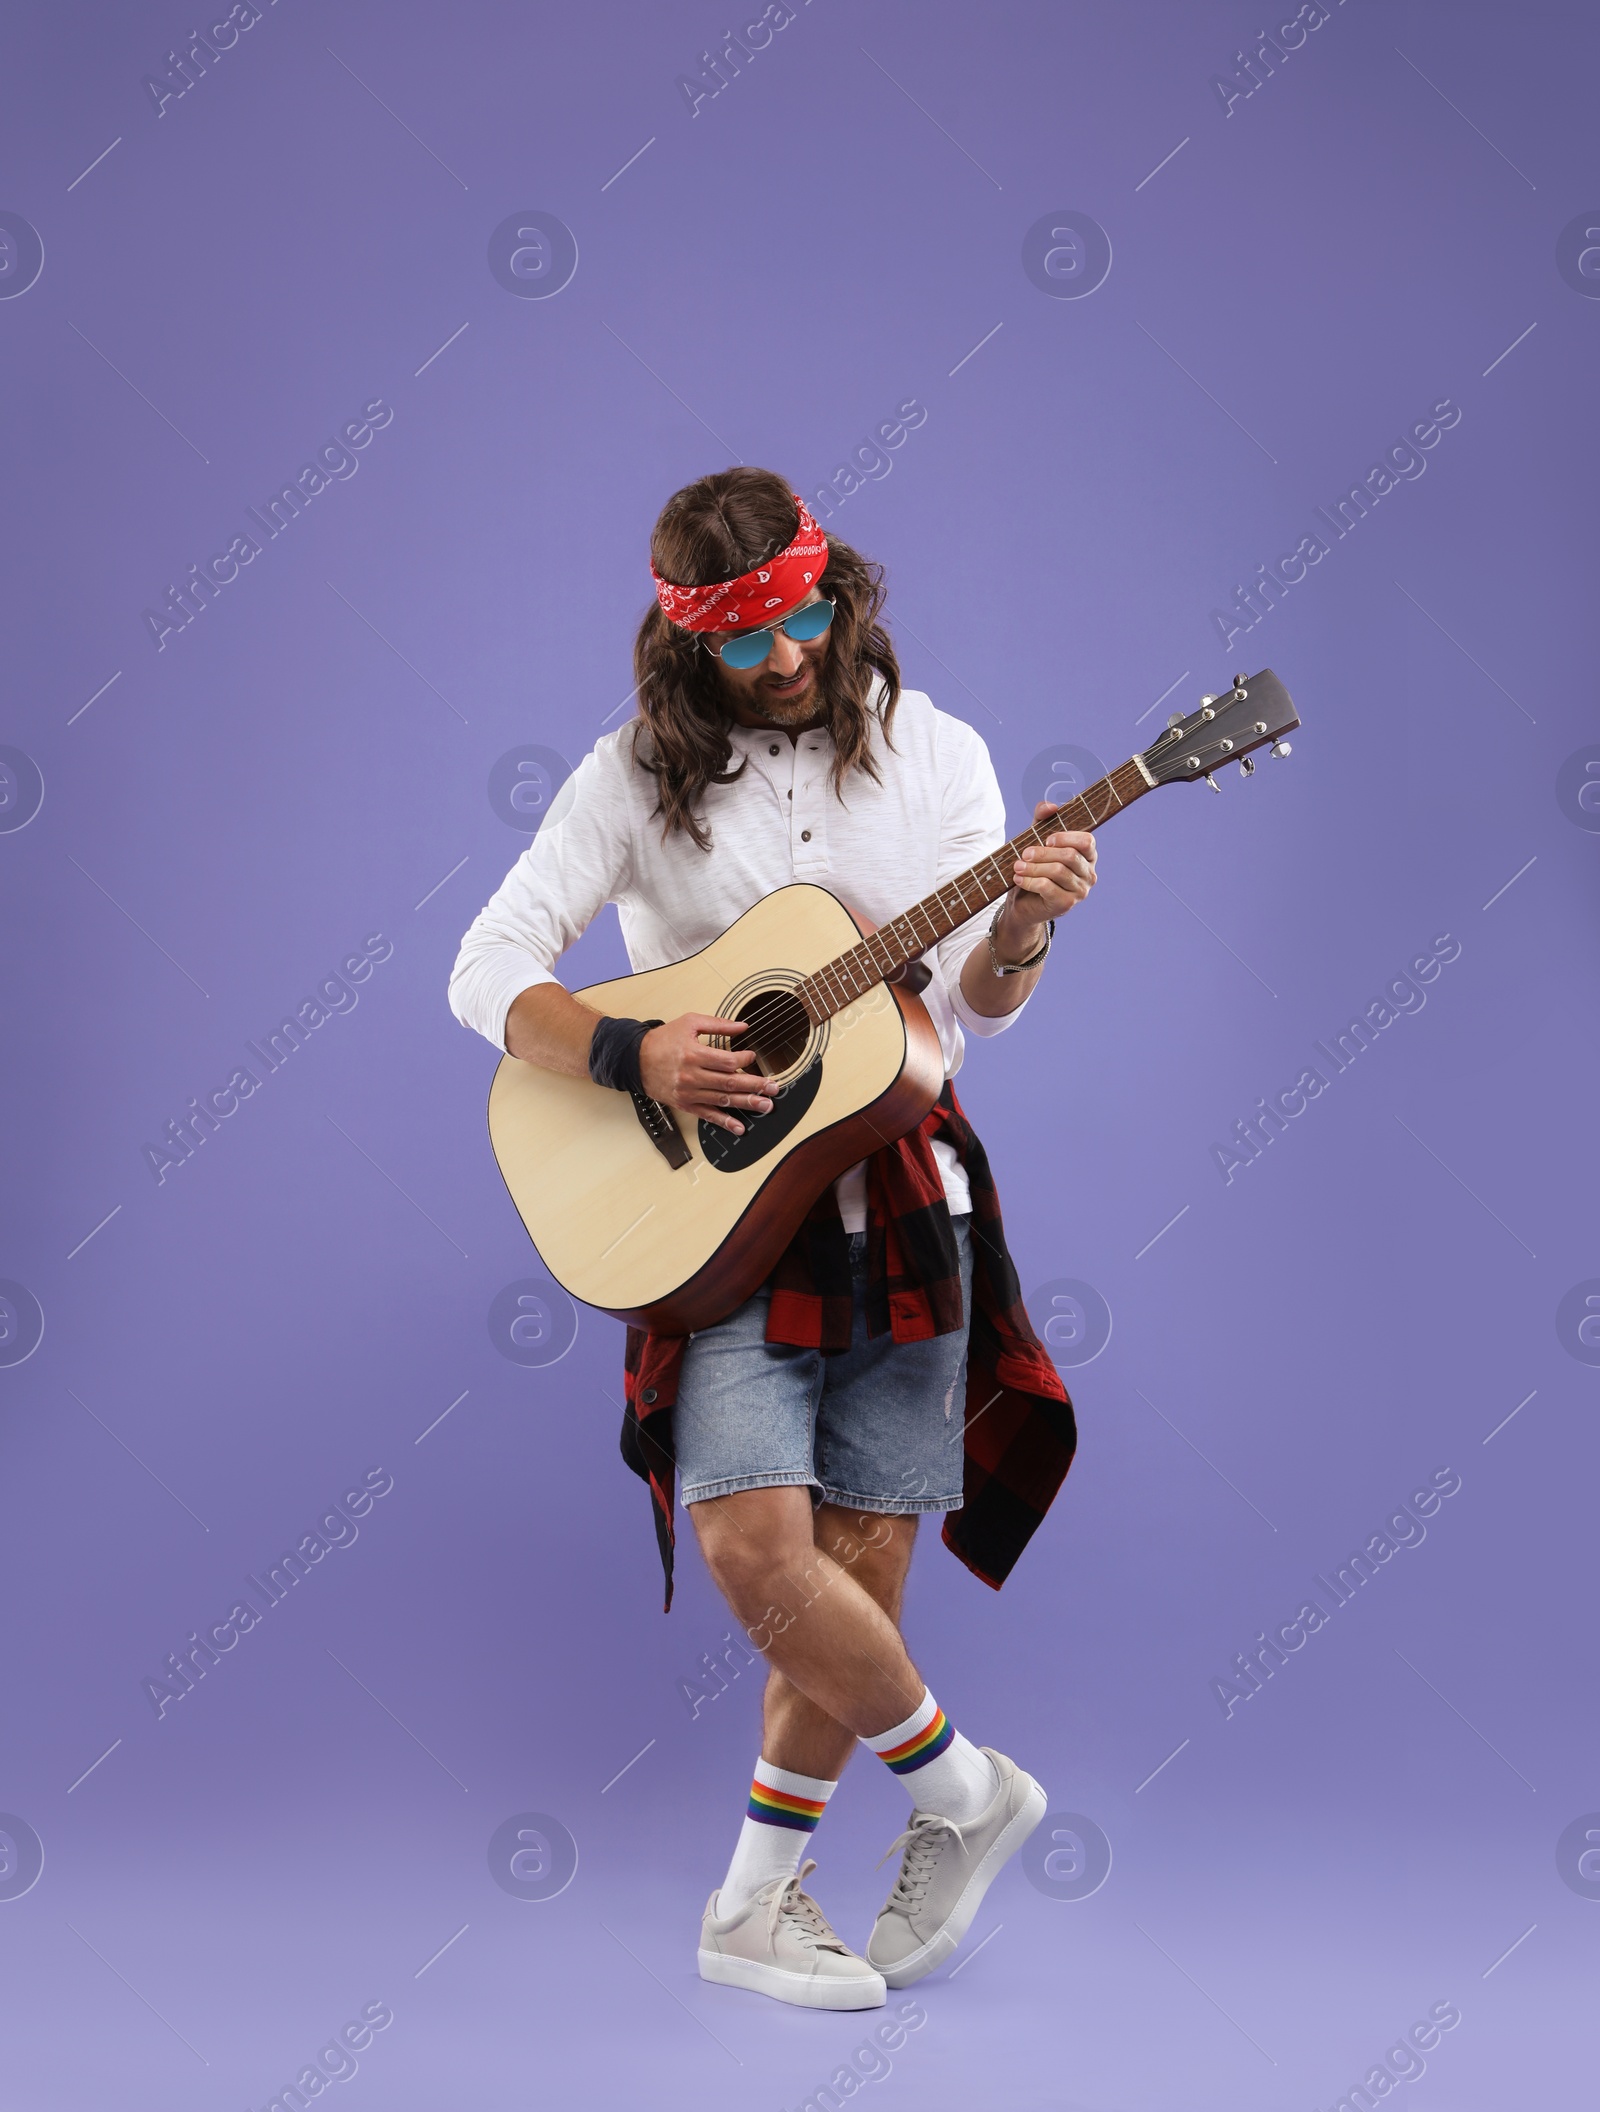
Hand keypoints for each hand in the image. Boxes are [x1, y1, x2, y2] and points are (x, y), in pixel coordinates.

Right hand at [638, 1014, 771, 1135]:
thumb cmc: (662, 1040)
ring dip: (746, 1104)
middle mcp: (692, 1076)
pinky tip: (739, 1127)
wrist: (635, 1059)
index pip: (726, 1061)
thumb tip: (743, 1026)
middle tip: (774, 1088)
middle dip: (755, 1086)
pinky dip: (724, 1122)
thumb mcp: (689, 1023)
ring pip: (722, 1099)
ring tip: (766, 1106)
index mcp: (694, 1054)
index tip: (753, 1058)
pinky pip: (707, 1115)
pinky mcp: (685, 1104)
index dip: (744, 1060)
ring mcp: (688, 1092)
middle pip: (729, 1083)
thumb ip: (718, 1025)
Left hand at [993, 808, 1097, 962]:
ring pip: (1058, 871)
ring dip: (1033, 867)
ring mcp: (1080, 891)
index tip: (1047, 839)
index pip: (1087, 841)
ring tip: (1017, 866)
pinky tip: (1018, 879)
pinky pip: (1048, 888)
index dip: (1066, 837)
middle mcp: (1089, 874)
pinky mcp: (1066, 904)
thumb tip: (1050, 806)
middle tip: (1024, 854)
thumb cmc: (1035, 868)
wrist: (1024, 903)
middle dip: (1043, 853)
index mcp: (1087, 856)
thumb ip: (1043, 819)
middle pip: (1069, 856)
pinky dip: (1030, 881)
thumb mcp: (1037, 839)